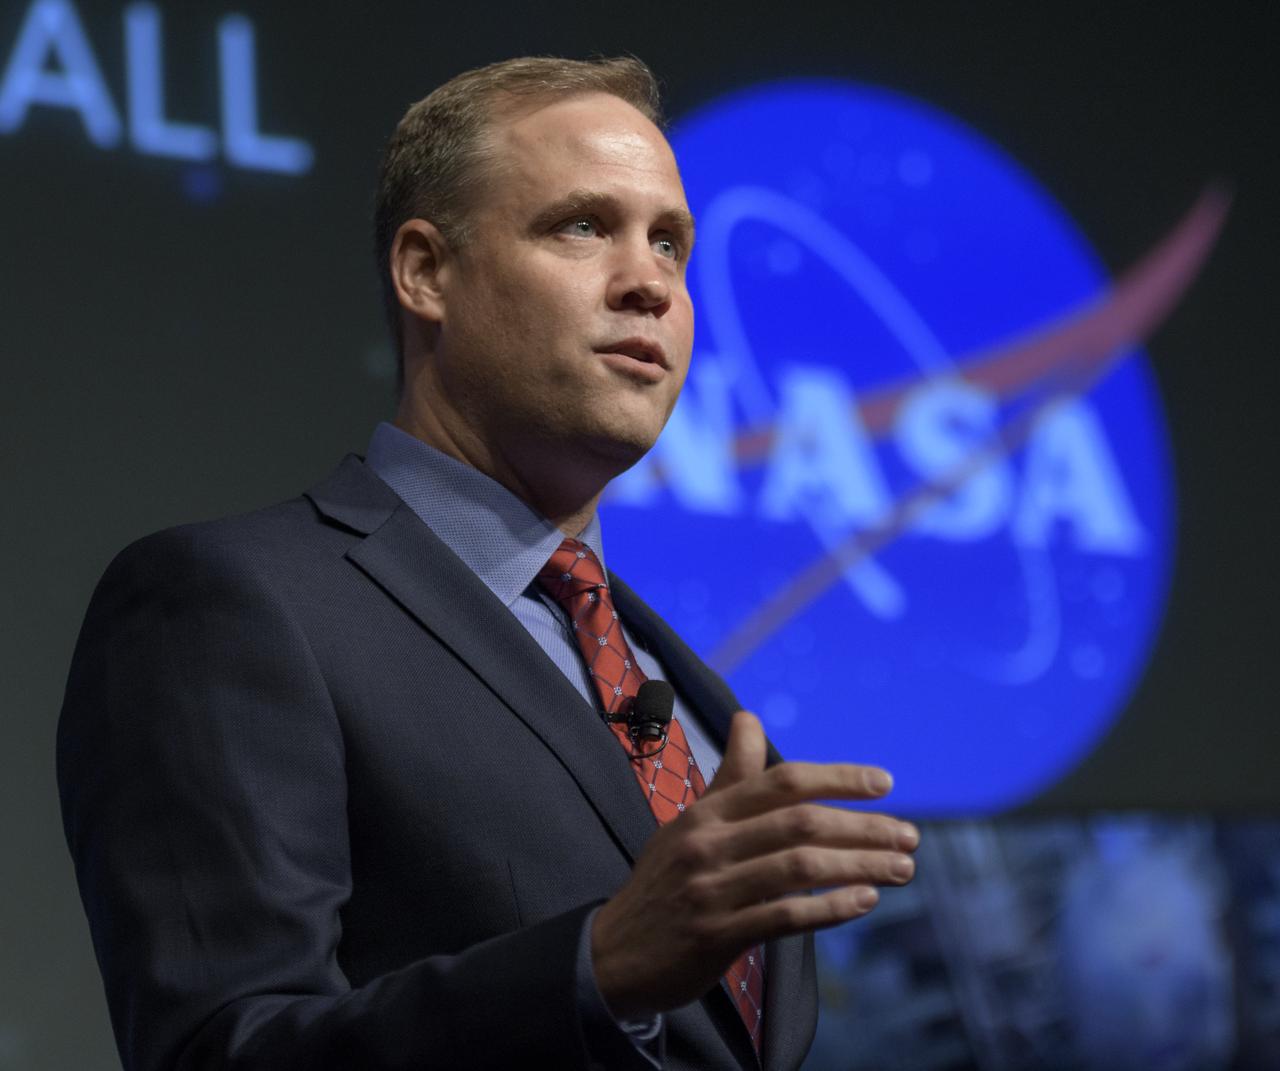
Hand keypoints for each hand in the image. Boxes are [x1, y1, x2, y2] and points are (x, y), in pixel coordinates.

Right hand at [591, 710, 918, 1017]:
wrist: (613, 952)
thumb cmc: (665, 881)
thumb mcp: (692, 821)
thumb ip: (731, 776)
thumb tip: (749, 718)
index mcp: (707, 812)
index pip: (781, 781)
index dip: (838, 778)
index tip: (885, 783)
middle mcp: (708, 843)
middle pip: (799, 822)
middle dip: (863, 826)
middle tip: (909, 836)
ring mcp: (710, 889)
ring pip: (799, 867)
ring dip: (859, 865)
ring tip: (902, 869)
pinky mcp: (715, 935)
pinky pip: (783, 916)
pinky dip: (830, 908)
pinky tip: (864, 901)